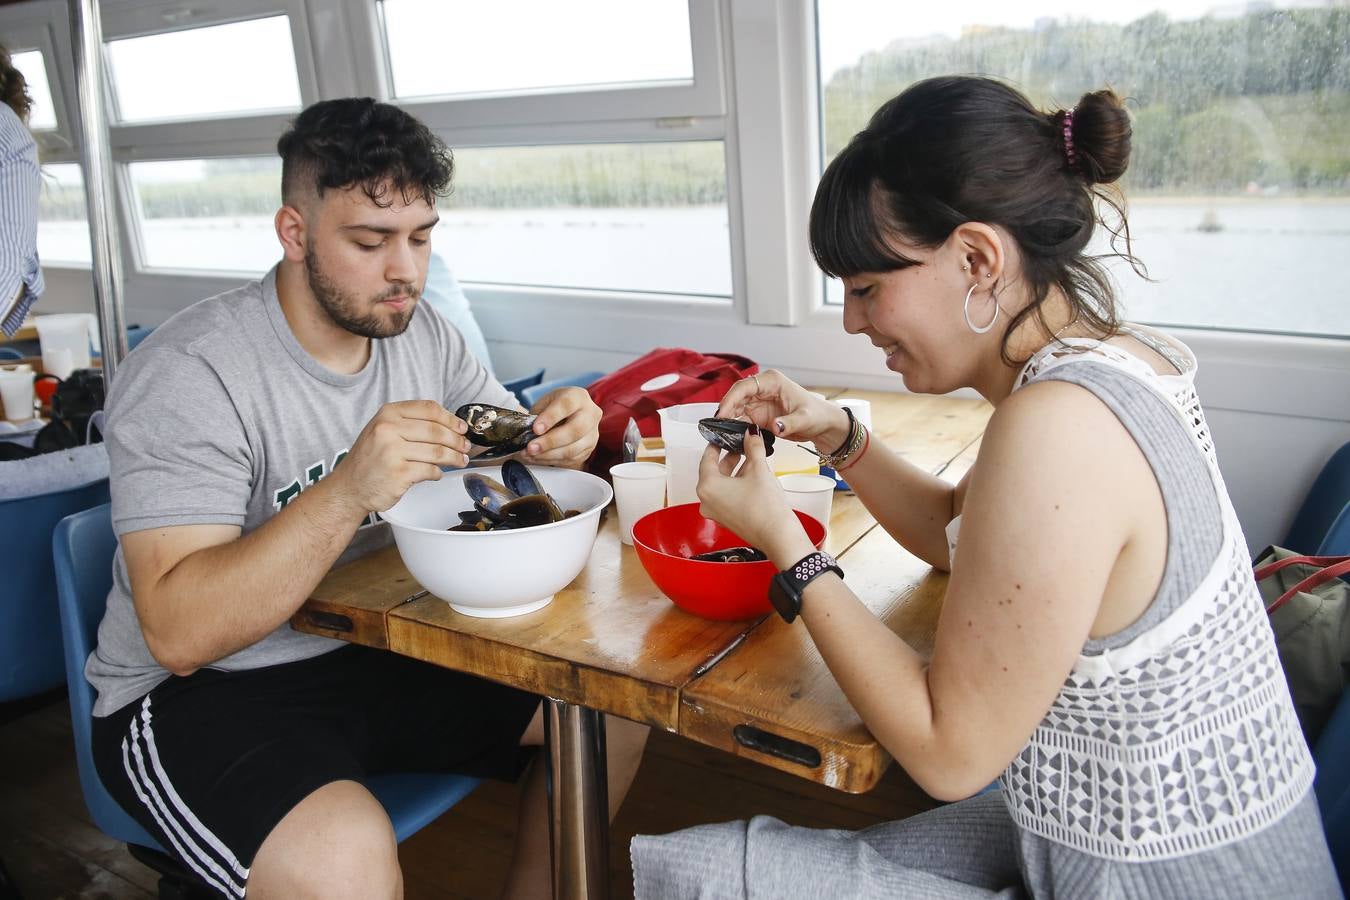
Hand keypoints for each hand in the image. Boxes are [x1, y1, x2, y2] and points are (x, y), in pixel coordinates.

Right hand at [329, 400, 471, 514]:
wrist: (350, 486)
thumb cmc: (372, 458)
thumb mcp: (384, 430)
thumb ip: (412, 423)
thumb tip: (453, 427)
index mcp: (388, 414)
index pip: (429, 409)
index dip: (451, 418)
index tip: (462, 428)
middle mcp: (388, 429)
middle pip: (436, 431)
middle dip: (457, 440)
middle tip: (465, 447)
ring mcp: (392, 452)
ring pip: (437, 452)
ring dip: (454, 458)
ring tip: (460, 460)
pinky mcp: (398, 474)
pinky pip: (430, 471)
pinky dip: (438, 473)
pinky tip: (437, 474)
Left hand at [523, 386, 600, 467]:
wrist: (570, 416)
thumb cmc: (556, 407)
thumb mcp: (545, 403)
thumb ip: (538, 416)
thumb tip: (527, 433)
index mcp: (578, 397)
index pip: (566, 405)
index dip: (550, 418)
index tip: (535, 429)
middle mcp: (590, 414)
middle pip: (575, 430)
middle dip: (550, 441)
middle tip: (531, 448)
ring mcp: (592, 434)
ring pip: (573, 449)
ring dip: (549, 455)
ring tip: (530, 455)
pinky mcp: (588, 450)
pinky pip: (571, 459)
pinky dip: (552, 461)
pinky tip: (538, 458)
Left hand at [696, 428, 809, 563]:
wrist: (777, 536)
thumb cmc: (765, 508)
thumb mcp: (759, 470)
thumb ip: (753, 448)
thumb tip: (751, 434)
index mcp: (708, 487)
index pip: (707, 458)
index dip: (717, 445)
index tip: (723, 437)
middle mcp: (707, 501)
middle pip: (713, 472)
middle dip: (728, 458)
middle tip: (740, 446)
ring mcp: (715, 512)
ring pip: (721, 484)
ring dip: (734, 471)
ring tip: (750, 459)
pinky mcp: (726, 519)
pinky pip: (726, 496)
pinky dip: (735, 485)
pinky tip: (751, 477)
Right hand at [716, 369, 850, 453]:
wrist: (823, 425)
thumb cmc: (817, 415)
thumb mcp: (805, 419)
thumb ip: (789, 423)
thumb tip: (775, 426)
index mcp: (772, 381)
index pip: (744, 386)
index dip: (731, 399)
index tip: (723, 413)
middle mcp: (762, 389)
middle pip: (736, 396)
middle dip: (726, 410)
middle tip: (717, 426)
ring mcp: (759, 402)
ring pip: (736, 408)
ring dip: (728, 420)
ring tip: (720, 433)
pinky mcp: (758, 415)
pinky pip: (741, 420)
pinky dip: (735, 427)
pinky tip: (730, 436)